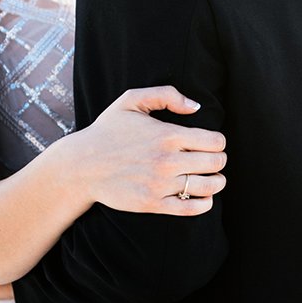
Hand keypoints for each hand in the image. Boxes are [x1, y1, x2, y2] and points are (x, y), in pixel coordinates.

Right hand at [72, 86, 226, 216]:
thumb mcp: (131, 100)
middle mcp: (167, 161)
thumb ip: (166, 95)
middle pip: (216, 163)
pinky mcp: (153, 204)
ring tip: (212, 178)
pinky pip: (192, 207)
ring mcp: (161, 184)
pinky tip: (203, 196)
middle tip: (212, 160)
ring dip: (217, 181)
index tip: (211, 143)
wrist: (82, 165)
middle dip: (219, 160)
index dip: (218, 141)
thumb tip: (195, 106)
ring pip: (209, 186)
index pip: (215, 141)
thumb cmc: (107, 131)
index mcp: (167, 135)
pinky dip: (205, 203)